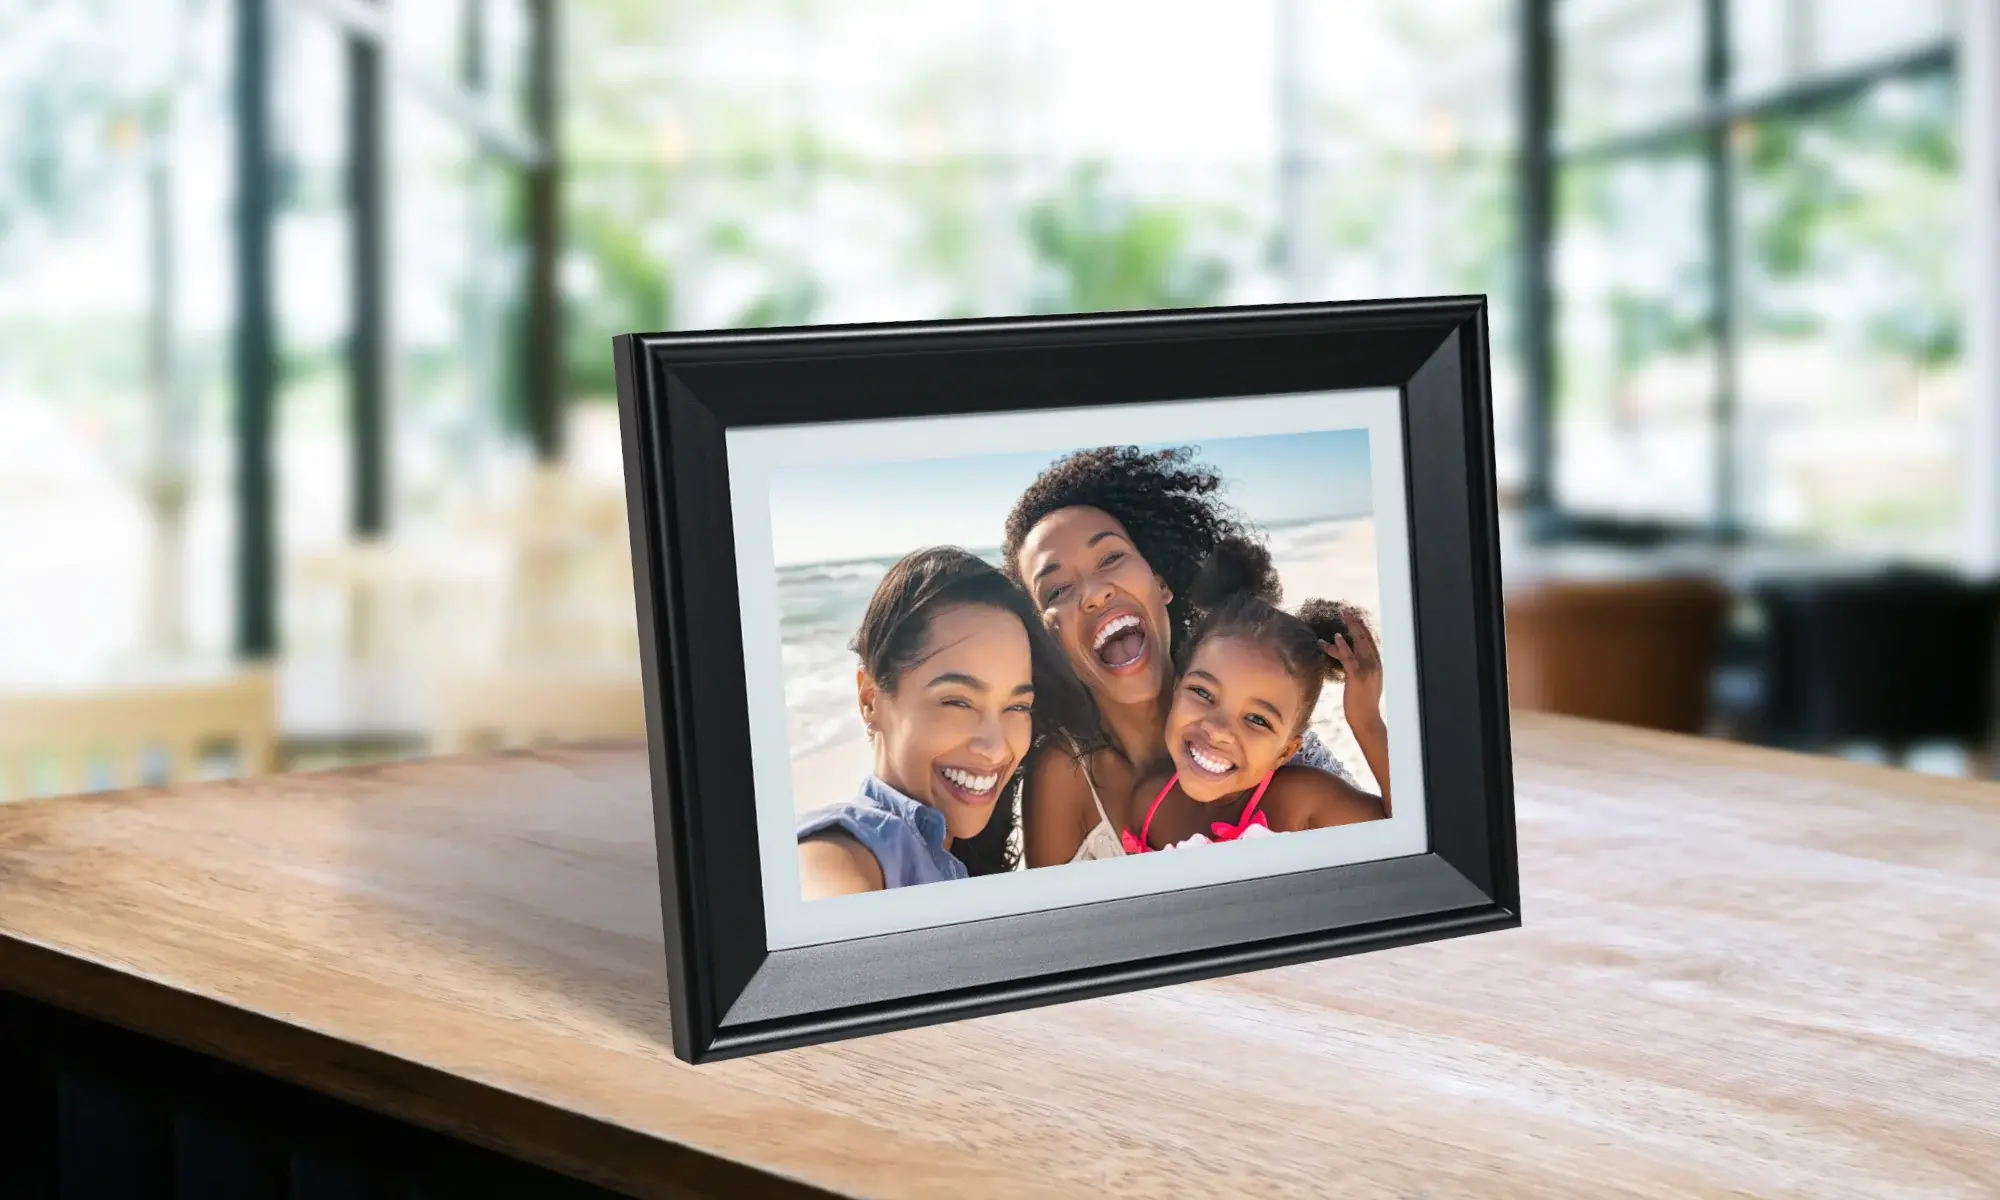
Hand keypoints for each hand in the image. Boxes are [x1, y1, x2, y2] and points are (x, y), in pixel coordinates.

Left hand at [1321, 605, 1383, 735]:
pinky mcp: (1357, 676)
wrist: (1367, 719)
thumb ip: (1359, 670)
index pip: (1370, 642)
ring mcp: (1367, 669)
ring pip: (1359, 643)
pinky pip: (1349, 657)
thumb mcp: (1364, 683)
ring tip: (1342, 615)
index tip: (1354, 617)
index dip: (1362, 628)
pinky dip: (1343, 646)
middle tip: (1347, 610)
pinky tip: (1336, 637)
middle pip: (1365, 638)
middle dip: (1356, 622)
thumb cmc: (1363, 704)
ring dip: (1350, 627)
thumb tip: (1349, 662)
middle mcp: (1375, 664)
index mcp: (1377, 665)